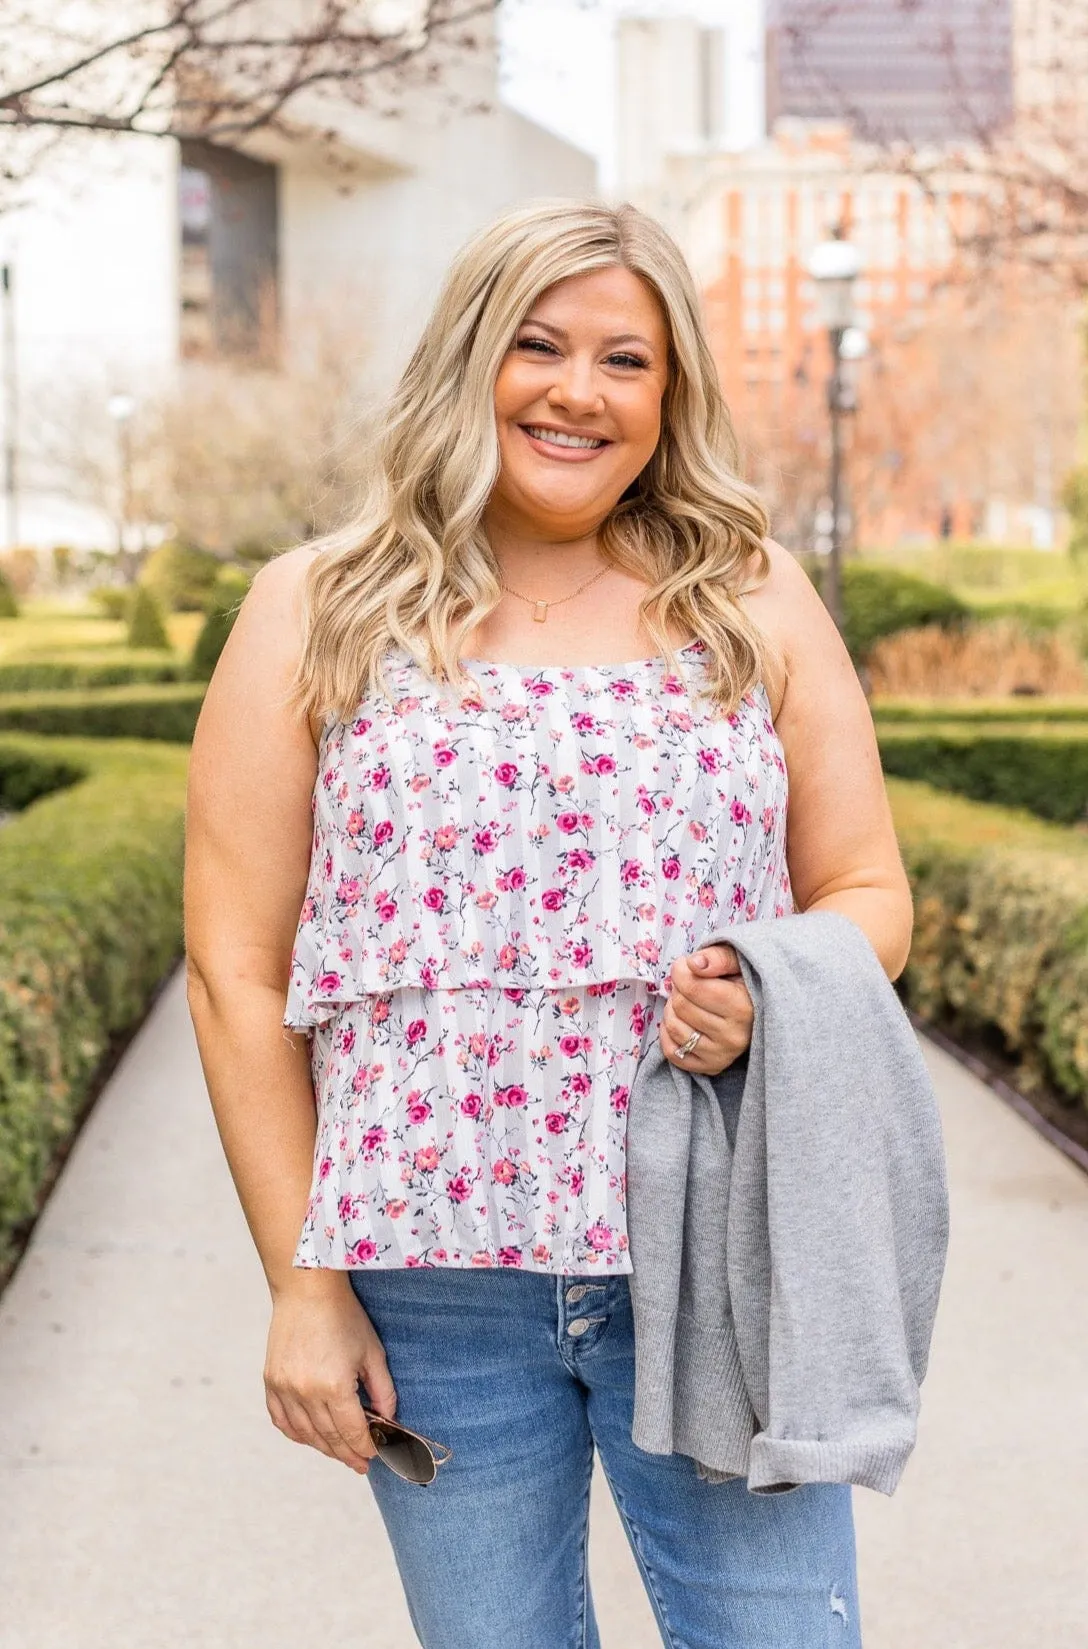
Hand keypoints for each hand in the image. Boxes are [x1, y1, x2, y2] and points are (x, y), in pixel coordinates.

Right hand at [264, 1271, 396, 1474]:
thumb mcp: (372, 1352)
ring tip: (338, 1453)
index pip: (352, 1432)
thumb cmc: (343, 1316)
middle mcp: (306, 1393)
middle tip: (359, 1464)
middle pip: (328, 1438)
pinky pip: (281, 1420)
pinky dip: (296, 1434)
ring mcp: (284, 1389)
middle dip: (346, 1453)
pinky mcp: (271, 1382)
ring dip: (323, 1448)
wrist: (306, 1290)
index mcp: (334, 1386)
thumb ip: (383, 1390)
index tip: (374, 1456)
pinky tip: (310, 1437)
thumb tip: (388, 1420)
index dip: (365, 1448)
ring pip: (304, 1434)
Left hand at [659, 942, 753, 1076]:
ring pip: (673, 1027)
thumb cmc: (742, 980)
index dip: (681, 971)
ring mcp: (722, 1055)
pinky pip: (673, 1052)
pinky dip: (668, 1034)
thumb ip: (717, 957)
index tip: (687, 966)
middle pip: (681, 1005)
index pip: (692, 986)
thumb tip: (694, 964)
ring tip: (688, 1001)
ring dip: (672, 1009)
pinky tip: (682, 1021)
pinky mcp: (710, 1066)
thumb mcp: (736, 960)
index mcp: (743, 1007)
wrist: (756, 1010)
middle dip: (678, 989)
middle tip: (690, 984)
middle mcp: (734, 1036)